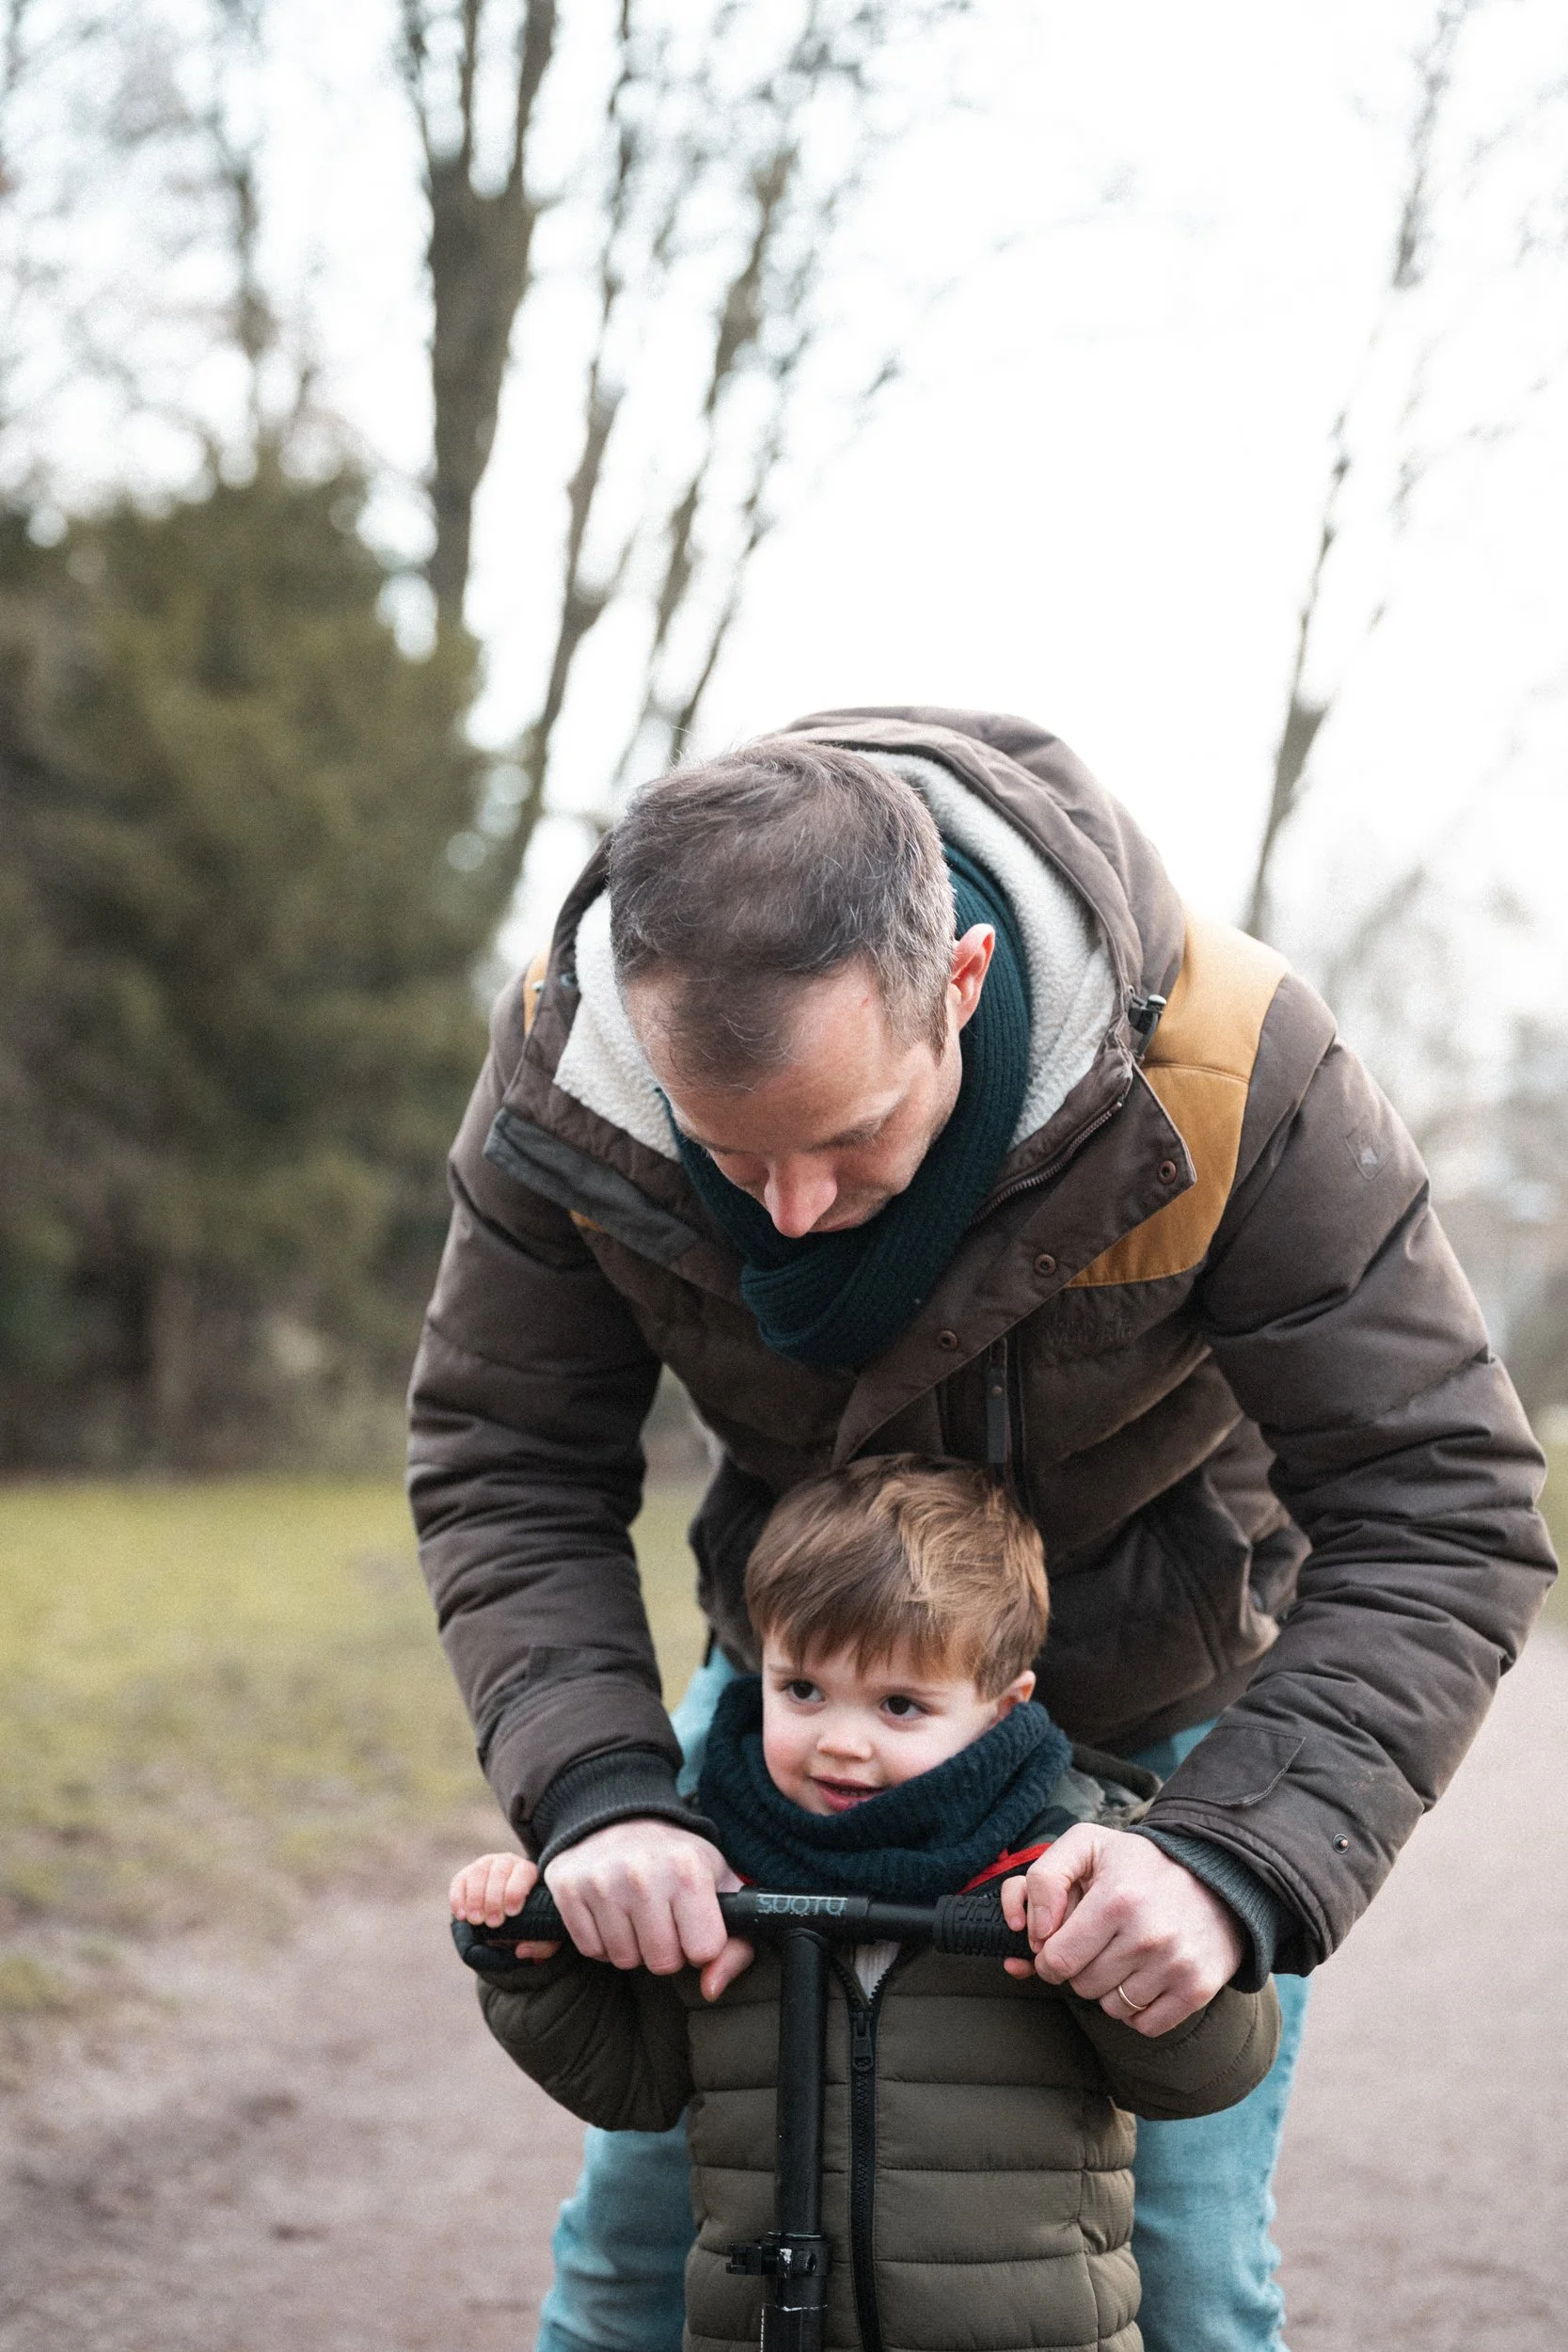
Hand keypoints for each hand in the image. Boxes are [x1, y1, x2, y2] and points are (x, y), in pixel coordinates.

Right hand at [449, 1851, 560, 1962]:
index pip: (524, 1872)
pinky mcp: (466, 1875)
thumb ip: (542, 1945)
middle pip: (499, 1872)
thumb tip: (521, 1950)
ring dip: (475, 1898)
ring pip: (478, 1873)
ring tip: (476, 1921)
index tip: (512, 1912)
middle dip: (495, 1898)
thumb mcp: (543, 1934)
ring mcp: (485, 1866)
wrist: (508, 1915)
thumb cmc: (530, 1921)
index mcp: (528, 1871)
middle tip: (493, 1923)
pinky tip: (461, 1916)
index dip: (516, 1890)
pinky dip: (458, 1898)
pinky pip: (459, 1882)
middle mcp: (506, 1863)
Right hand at [543, 1818, 753, 1999]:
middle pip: (661, 1962)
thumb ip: (735, 1945)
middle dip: (666, 1950)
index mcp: (688, 1868)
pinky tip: (611, 1912)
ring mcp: (601, 1880)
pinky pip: (591, 1950)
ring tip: (636, 1912)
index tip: (692, 1923)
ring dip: (632, 1946)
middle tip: (662, 1918)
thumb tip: (711, 1989)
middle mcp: (642, 1872)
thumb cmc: (678, 1860)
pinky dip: (602, 1941)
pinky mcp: (568, 1888)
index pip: (703, 1951)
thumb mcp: (721, 1887)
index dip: (700, 1946)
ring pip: (624, 1960)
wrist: (623, 1817)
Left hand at [999, 1827, 1244, 2035]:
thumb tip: (1030, 1931)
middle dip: (1080, 1966)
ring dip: (1109, 1986)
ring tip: (1124, 1953)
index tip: (1060, 1939)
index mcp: (1115, 1900)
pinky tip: (1144, 1975)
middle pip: (1081, 1986)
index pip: (1055, 1960)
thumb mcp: (1087, 1845)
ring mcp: (1175, 1965)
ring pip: (1111, 2008)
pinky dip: (1137, 2009)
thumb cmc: (1139, 1863)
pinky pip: (1144, 2025)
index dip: (1048, 1953)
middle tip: (1098, 1941)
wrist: (1218, 1875)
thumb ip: (1043, 1877)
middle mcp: (1148, 1936)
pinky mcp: (1197, 1989)